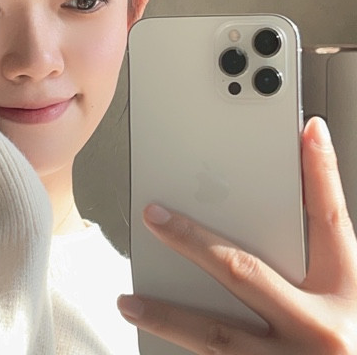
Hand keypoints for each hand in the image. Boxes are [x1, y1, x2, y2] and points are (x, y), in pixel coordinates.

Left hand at [118, 117, 356, 353]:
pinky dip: (184, 352)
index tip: (307, 130)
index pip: (332, 222)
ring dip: (167, 316)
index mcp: (346, 298)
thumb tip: (281, 222)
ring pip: (217, 334)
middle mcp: (321, 331)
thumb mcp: (351, 304)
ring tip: (128, 302)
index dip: (322, 173)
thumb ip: (319, 267)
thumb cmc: (349, 343)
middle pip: (245, 269)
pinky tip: (153, 342)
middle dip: (193, 240)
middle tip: (153, 215)